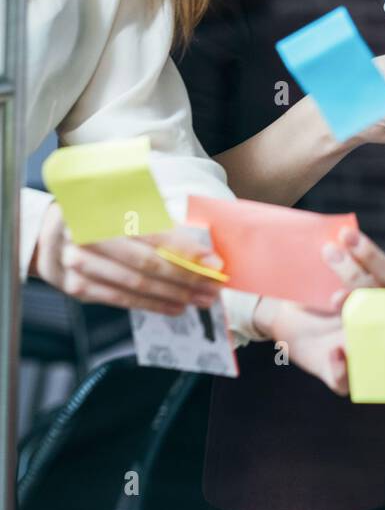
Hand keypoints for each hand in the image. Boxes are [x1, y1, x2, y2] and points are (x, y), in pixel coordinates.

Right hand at [33, 203, 223, 313]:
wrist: (46, 235)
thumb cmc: (94, 215)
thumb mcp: (118, 202)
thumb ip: (151, 215)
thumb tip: (197, 239)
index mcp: (102, 206)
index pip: (152, 233)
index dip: (186, 250)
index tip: (213, 261)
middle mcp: (87, 235)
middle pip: (146, 263)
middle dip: (186, 277)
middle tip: (213, 285)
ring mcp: (78, 263)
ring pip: (136, 284)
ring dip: (174, 294)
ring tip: (200, 298)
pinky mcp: (76, 287)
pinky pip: (121, 299)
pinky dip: (151, 305)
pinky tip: (175, 307)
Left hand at [251, 225, 384, 395]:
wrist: (286, 319)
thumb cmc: (311, 292)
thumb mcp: (321, 274)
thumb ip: (334, 258)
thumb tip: (337, 236)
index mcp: (380, 295)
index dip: (370, 254)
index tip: (346, 234)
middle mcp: (377, 323)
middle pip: (378, 298)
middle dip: (355, 275)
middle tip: (329, 251)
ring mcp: (360, 350)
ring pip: (368, 336)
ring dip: (355, 314)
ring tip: (334, 298)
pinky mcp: (340, 377)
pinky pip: (346, 380)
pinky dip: (342, 367)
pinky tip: (335, 352)